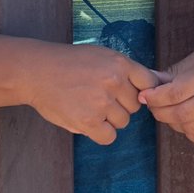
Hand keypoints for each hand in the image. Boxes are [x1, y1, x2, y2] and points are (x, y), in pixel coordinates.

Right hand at [25, 43, 158, 144]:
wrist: (37, 71)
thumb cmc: (68, 63)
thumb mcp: (101, 55)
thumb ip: (126, 70)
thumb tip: (157, 84)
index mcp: (119, 63)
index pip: (150, 83)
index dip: (140, 92)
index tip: (127, 94)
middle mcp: (114, 81)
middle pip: (135, 106)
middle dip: (120, 105)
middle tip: (98, 97)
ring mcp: (101, 102)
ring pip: (123, 122)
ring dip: (109, 119)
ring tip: (88, 106)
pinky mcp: (88, 121)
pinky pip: (109, 137)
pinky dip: (99, 133)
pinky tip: (87, 121)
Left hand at [137, 39, 193, 145]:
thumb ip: (177, 71)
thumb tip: (149, 81)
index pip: (176, 92)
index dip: (155, 97)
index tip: (144, 96)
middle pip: (181, 113)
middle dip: (160, 112)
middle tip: (153, 107)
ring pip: (191, 128)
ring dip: (173, 124)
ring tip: (169, 113)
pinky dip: (190, 134)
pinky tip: (187, 123)